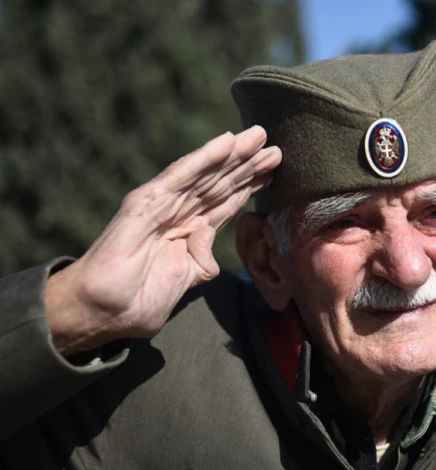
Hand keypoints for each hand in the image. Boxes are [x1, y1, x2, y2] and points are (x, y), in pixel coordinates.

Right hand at [45, 125, 280, 354]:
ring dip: (233, 155)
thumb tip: (209, 239)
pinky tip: (226, 143)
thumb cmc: (138, 300)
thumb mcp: (187, 281)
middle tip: (276, 146)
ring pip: (206, 174)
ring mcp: (162, 205)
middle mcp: (178, 213)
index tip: (274, 170)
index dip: (251, 185)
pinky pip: (180, 177)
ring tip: (258, 136)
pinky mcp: (146, 203)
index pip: (227, 204)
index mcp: (190, 232)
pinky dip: (204, 158)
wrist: (102, 310)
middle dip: (248, 165)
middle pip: (221, 184)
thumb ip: (202, 262)